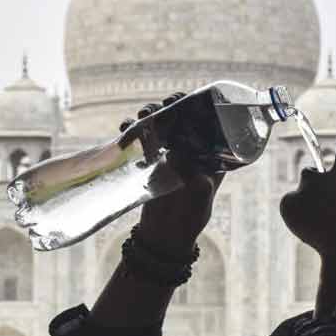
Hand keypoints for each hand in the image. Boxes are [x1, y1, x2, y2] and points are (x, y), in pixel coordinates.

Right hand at [118, 95, 223, 255]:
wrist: (164, 235)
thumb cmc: (189, 218)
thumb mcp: (199, 197)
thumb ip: (195, 179)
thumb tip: (180, 157)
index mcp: (210, 154)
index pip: (206, 121)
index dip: (197, 105)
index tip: (185, 99)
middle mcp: (190, 150)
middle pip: (181, 117)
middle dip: (171, 106)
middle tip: (164, 104)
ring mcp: (169, 153)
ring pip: (159, 124)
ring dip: (149, 114)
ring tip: (142, 115)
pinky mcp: (150, 160)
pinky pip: (140, 138)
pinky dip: (131, 129)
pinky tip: (125, 128)